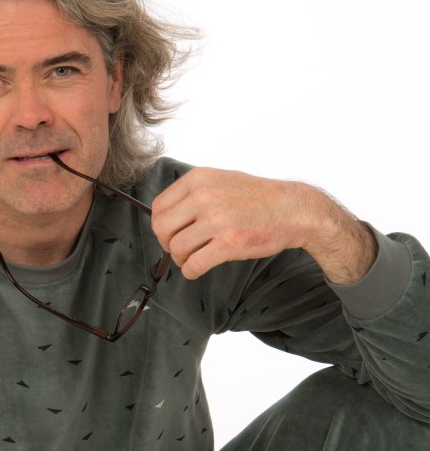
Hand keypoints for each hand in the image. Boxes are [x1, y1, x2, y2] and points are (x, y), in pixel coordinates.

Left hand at [151, 167, 376, 284]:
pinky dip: (191, 271)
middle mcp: (204, 197)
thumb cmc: (257, 198)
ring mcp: (216, 220)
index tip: (171, 233)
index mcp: (199, 179)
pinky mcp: (228, 243)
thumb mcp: (221, 181)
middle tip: (180, 249)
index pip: (158, 206)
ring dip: (180, 259)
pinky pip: (193, 264)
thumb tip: (166, 216)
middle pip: (162, 228)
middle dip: (166, 243)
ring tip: (192, 258)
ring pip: (176, 248)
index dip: (160, 225)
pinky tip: (197, 269)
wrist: (292, 209)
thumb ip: (193, 193)